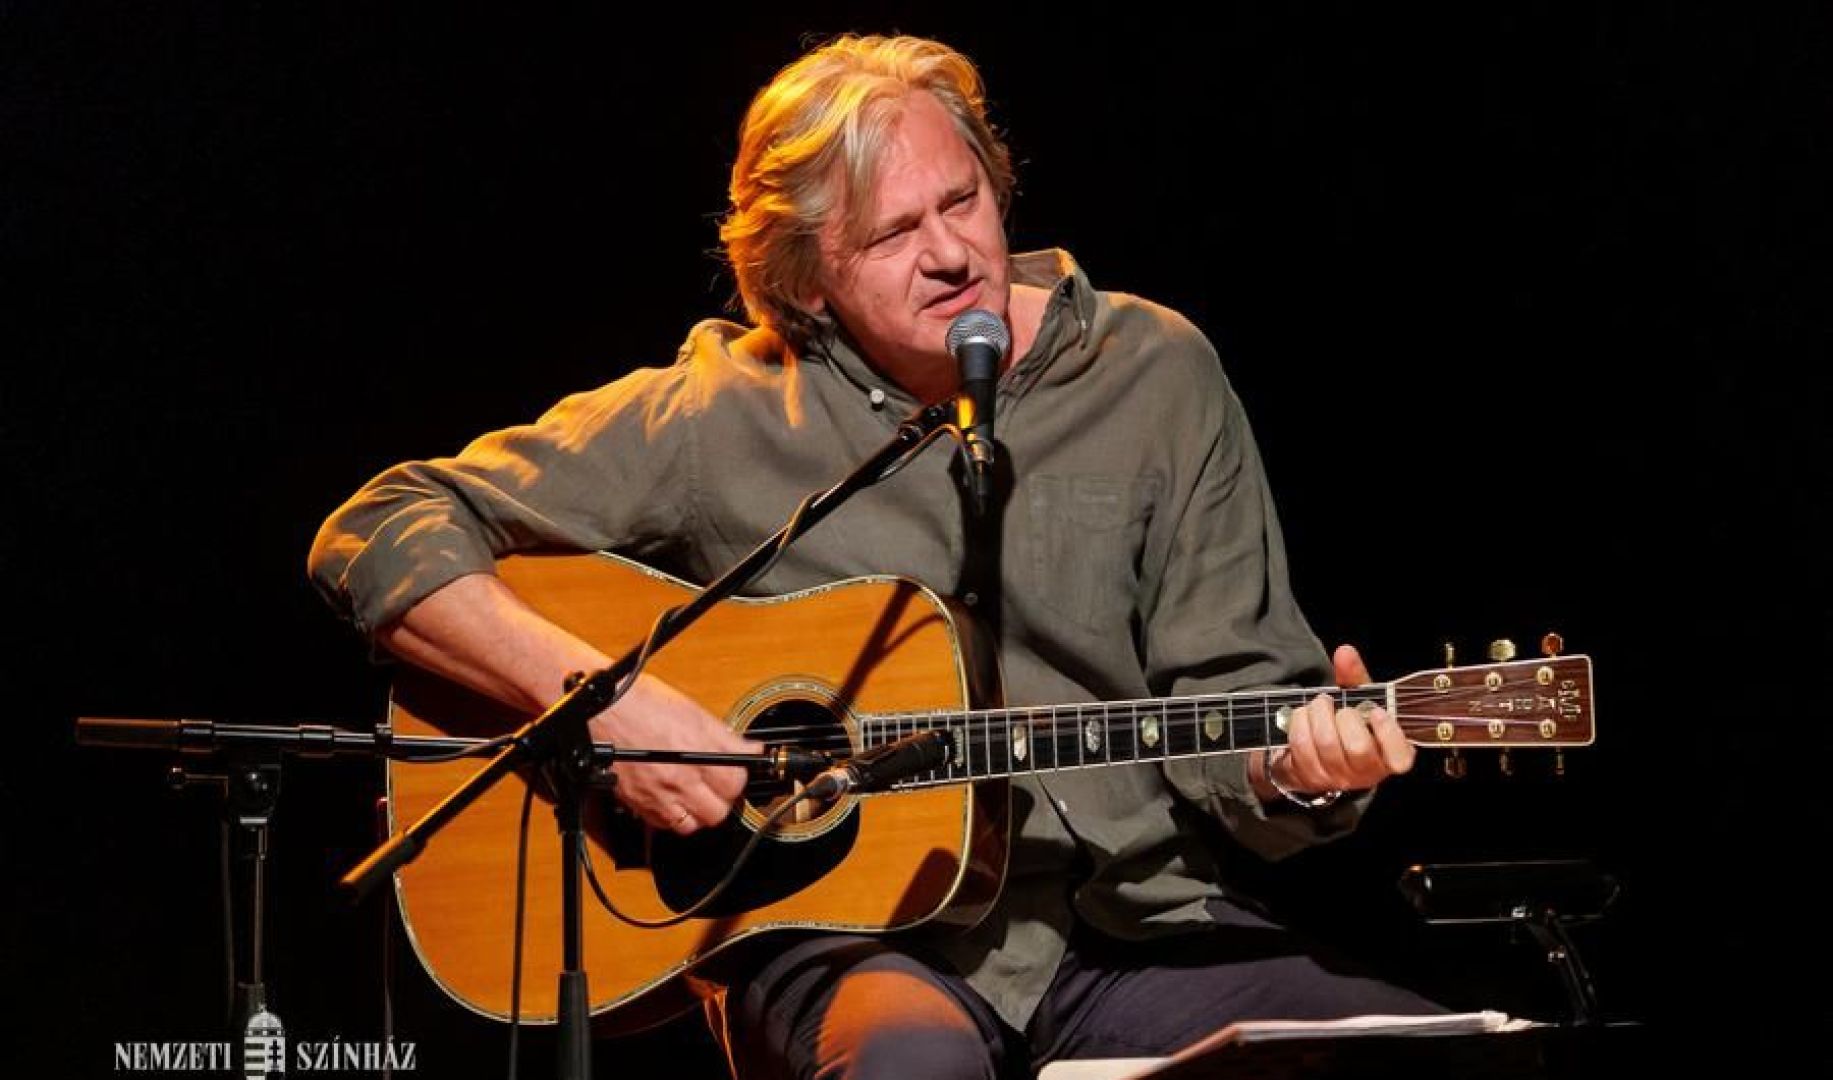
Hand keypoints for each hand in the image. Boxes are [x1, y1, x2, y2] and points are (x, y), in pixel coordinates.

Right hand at [590, 673, 760, 833]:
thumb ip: (726, 737)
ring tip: (696, 795)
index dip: (739, 779)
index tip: (735, 772)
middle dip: (722, 800)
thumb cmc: (642, 703)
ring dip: (697, 813)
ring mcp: (656, 795)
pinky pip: (662, 825)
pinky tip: (672, 798)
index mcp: (696, 754)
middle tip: (718, 786)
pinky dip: (671, 817)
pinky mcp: (637, 803)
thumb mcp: (693, 712)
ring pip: (690, 825)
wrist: (602, 710)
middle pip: (717, 813)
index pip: (735, 785)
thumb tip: (751, 750)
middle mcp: (678, 780)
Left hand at [1260, 644, 1415, 798]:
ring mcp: (1338, 778)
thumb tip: (1345, 653)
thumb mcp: (1358, 700)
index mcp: (1390, 756)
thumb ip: (1355, 677)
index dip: (1388, 734)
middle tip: (1336, 704)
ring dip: (1317, 715)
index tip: (1375, 712)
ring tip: (1318, 705)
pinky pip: (1302, 746)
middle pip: (1357, 747)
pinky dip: (1299, 723)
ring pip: (1326, 745)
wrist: (1316, 752)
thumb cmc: (1348, 724)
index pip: (1399, 758)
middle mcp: (1367, 772)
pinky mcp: (1311, 777)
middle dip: (1343, 716)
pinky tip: (1303, 716)